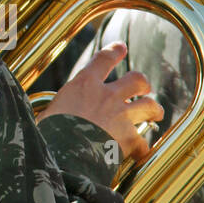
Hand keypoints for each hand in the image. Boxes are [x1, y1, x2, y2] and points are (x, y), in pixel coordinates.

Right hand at [40, 42, 163, 163]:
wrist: (63, 154)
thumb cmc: (48, 134)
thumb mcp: (47, 113)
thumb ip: (57, 110)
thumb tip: (46, 116)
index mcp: (84, 85)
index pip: (104, 59)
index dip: (115, 51)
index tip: (121, 47)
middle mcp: (107, 95)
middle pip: (136, 79)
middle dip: (142, 83)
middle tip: (145, 88)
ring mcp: (121, 116)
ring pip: (149, 106)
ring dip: (154, 110)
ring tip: (156, 113)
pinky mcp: (128, 138)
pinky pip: (142, 142)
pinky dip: (141, 148)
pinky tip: (140, 152)